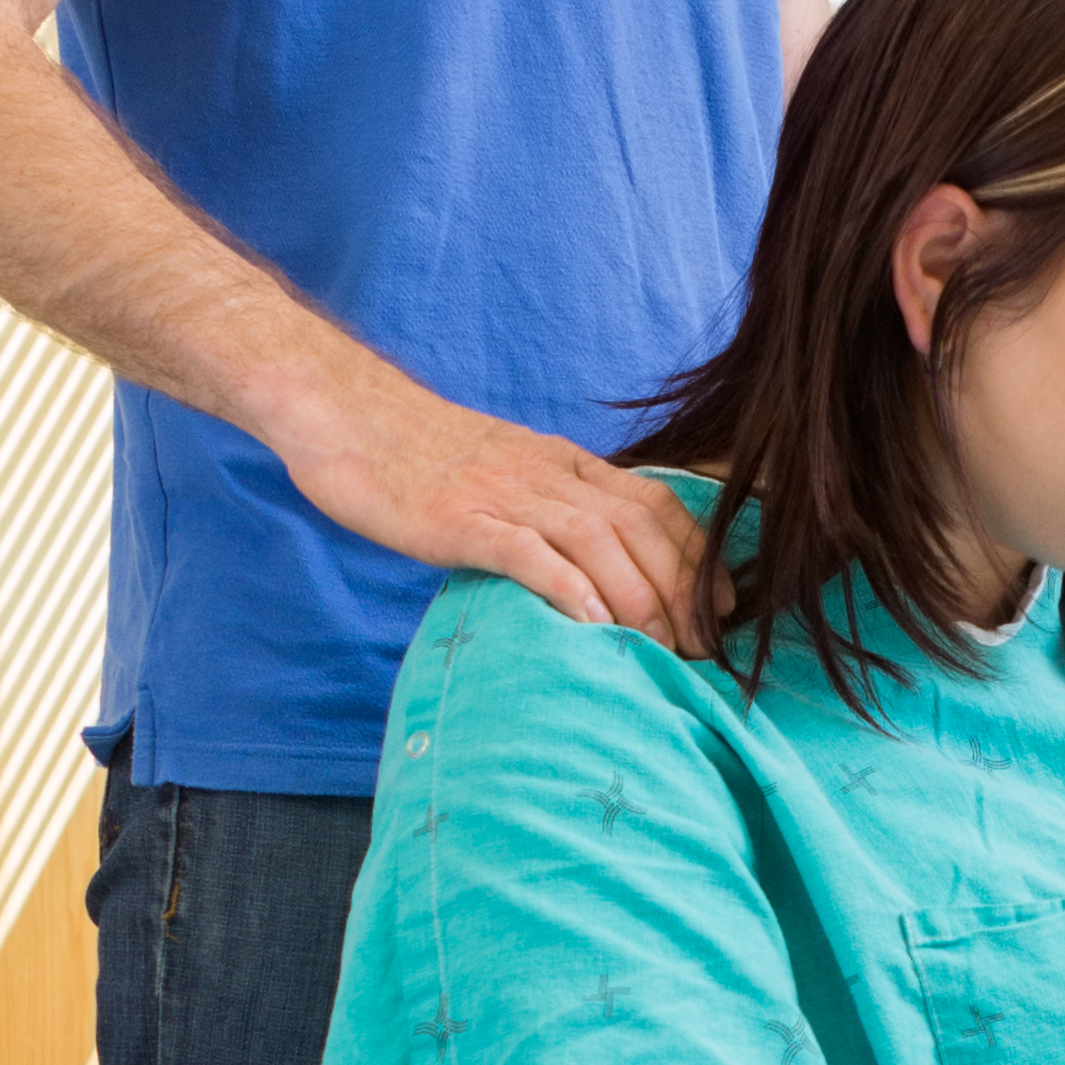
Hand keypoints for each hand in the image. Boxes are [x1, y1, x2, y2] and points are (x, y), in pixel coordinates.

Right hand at [283, 369, 722, 652]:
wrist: (341, 413)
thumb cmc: (413, 455)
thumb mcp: (499, 470)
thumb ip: (544, 504)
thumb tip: (584, 561)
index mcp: (561, 462)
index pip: (654, 502)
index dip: (698, 555)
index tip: (723, 606)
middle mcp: (545, 475)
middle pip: (639, 528)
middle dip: (682, 591)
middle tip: (702, 649)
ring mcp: (502, 495)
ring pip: (597, 542)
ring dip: (640, 599)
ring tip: (661, 651)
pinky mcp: (459, 520)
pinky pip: (529, 554)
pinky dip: (571, 592)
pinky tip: (594, 631)